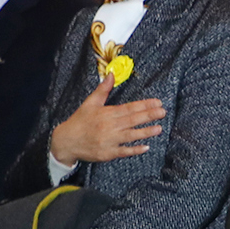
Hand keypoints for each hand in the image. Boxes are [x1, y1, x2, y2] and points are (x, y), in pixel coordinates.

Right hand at [49, 79, 164, 166]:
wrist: (66, 141)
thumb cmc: (80, 121)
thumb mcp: (90, 103)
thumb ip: (103, 90)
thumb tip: (112, 74)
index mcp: (106, 113)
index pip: (129, 108)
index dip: (144, 105)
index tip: (157, 102)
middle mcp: (109, 126)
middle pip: (132, 120)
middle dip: (149, 116)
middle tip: (163, 112)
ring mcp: (109, 141)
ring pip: (130, 136)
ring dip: (145, 132)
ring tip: (159, 128)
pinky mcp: (107, 153)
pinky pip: (124, 151)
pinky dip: (134, 150)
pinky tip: (146, 147)